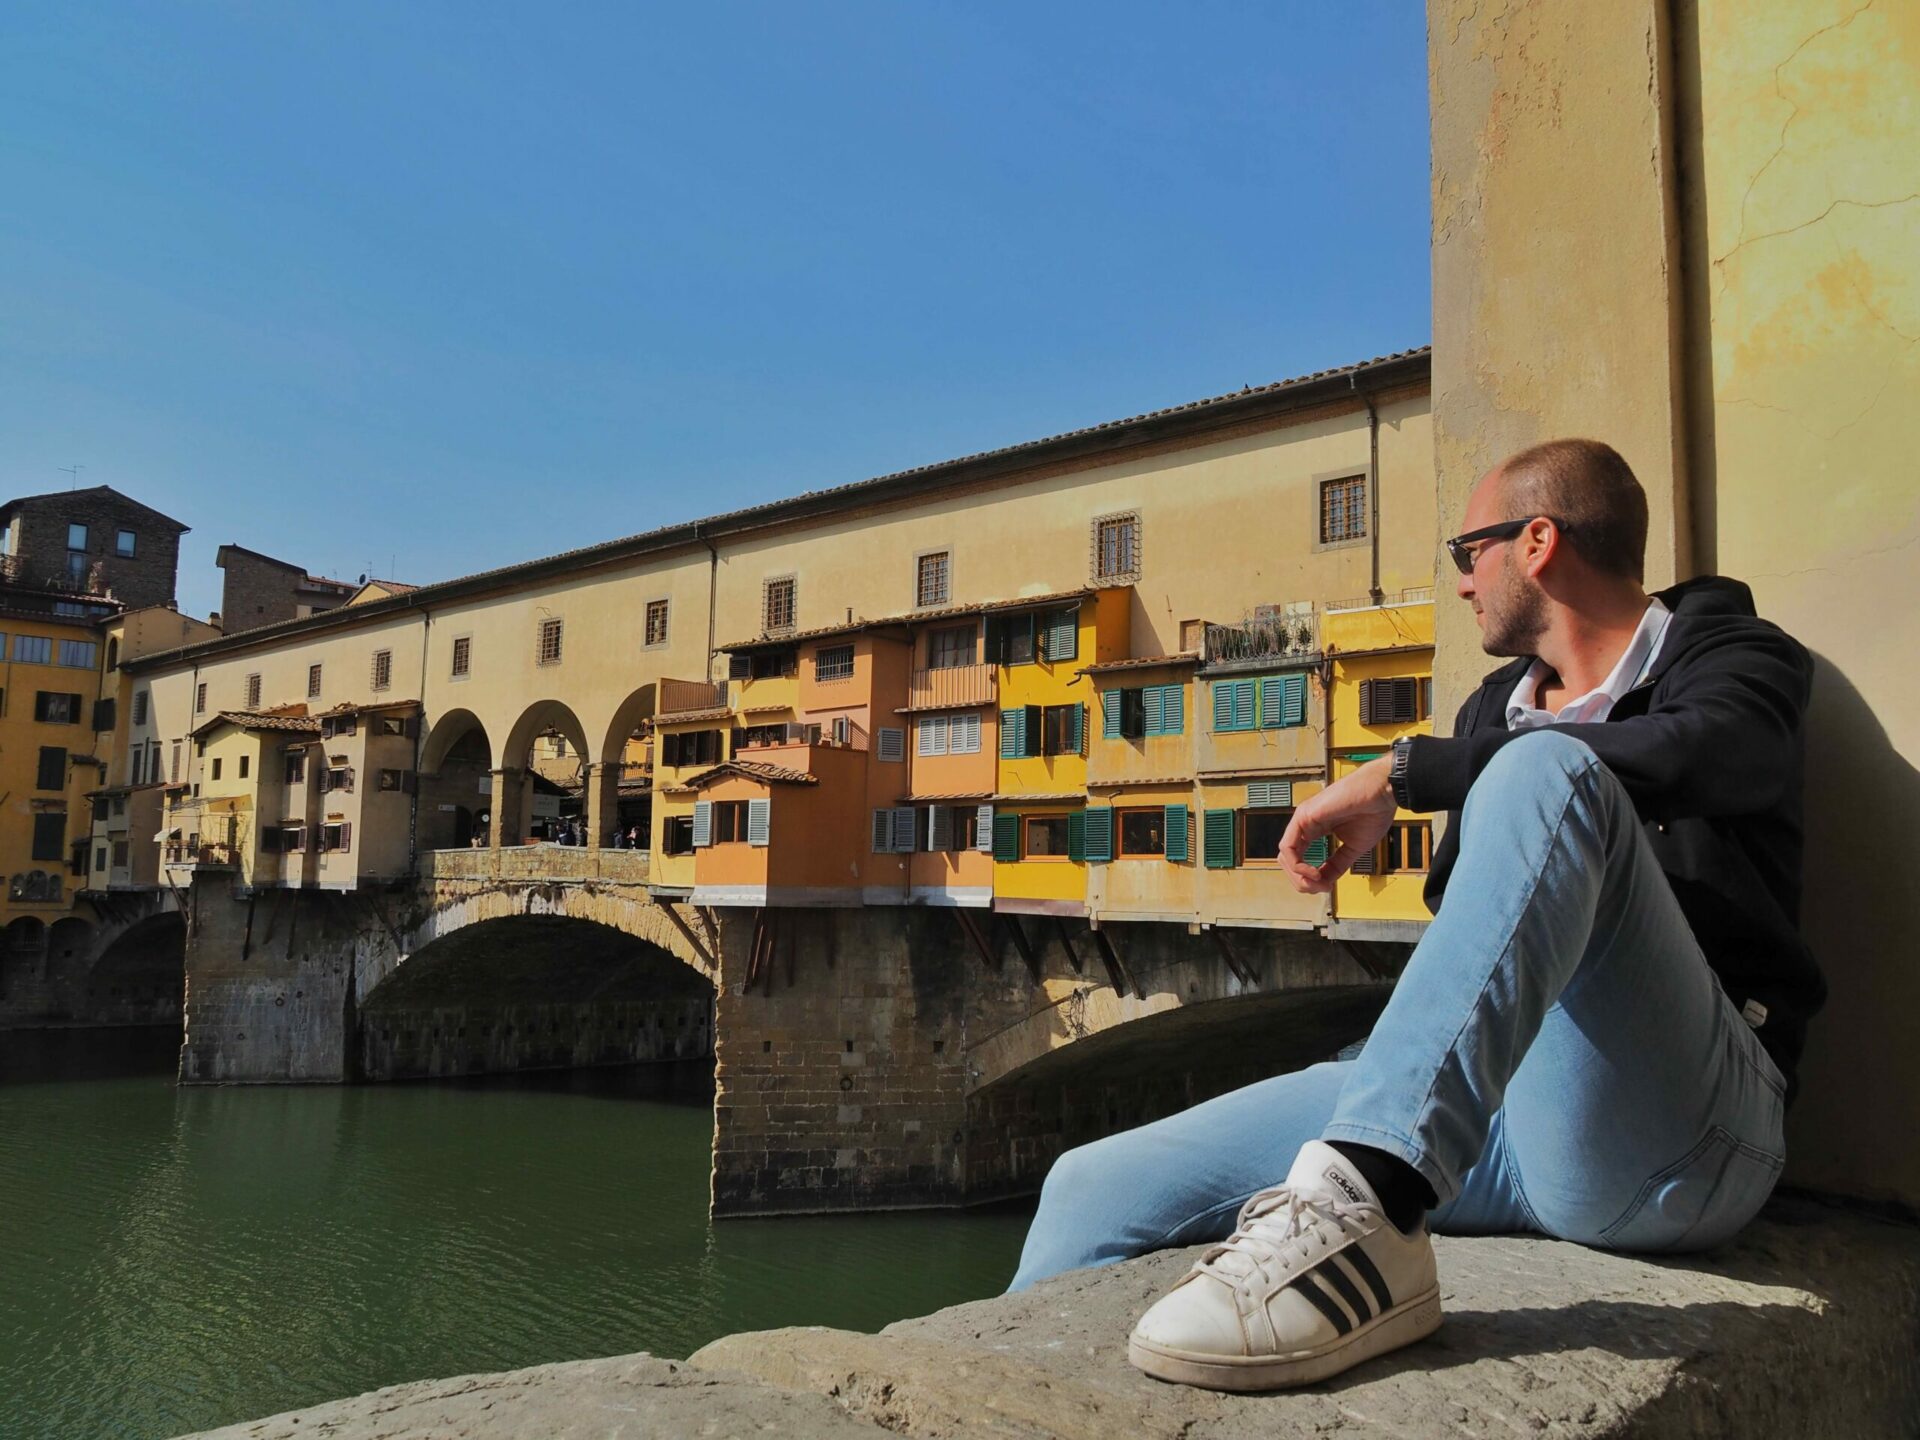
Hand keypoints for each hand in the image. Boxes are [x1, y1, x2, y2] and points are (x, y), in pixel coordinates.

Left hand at [1276, 756, 1397, 893]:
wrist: (1383, 793)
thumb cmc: (1373, 812)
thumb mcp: (1353, 848)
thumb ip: (1336, 865)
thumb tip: (1324, 883)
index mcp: (1316, 830)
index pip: (1301, 860)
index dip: (1311, 880)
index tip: (1327, 887)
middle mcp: (1305, 825)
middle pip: (1290, 861)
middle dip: (1302, 882)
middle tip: (1321, 888)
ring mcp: (1302, 820)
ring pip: (1285, 857)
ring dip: (1299, 877)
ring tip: (1317, 882)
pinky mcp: (1303, 816)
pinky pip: (1288, 847)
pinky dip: (1298, 866)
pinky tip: (1313, 872)